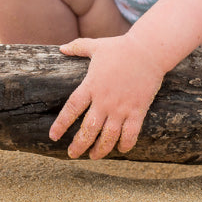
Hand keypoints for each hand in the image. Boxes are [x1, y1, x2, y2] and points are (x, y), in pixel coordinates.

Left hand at [49, 34, 165, 159]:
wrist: (148, 50)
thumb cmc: (121, 47)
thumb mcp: (96, 46)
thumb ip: (78, 47)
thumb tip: (61, 48)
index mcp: (92, 85)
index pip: (71, 109)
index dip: (61, 124)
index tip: (53, 136)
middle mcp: (104, 100)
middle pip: (88, 130)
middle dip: (78, 145)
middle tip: (72, 154)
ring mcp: (121, 108)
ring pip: (108, 137)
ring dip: (99, 150)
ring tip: (93, 156)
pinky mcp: (138, 111)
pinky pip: (130, 135)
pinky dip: (125, 145)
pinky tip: (121, 148)